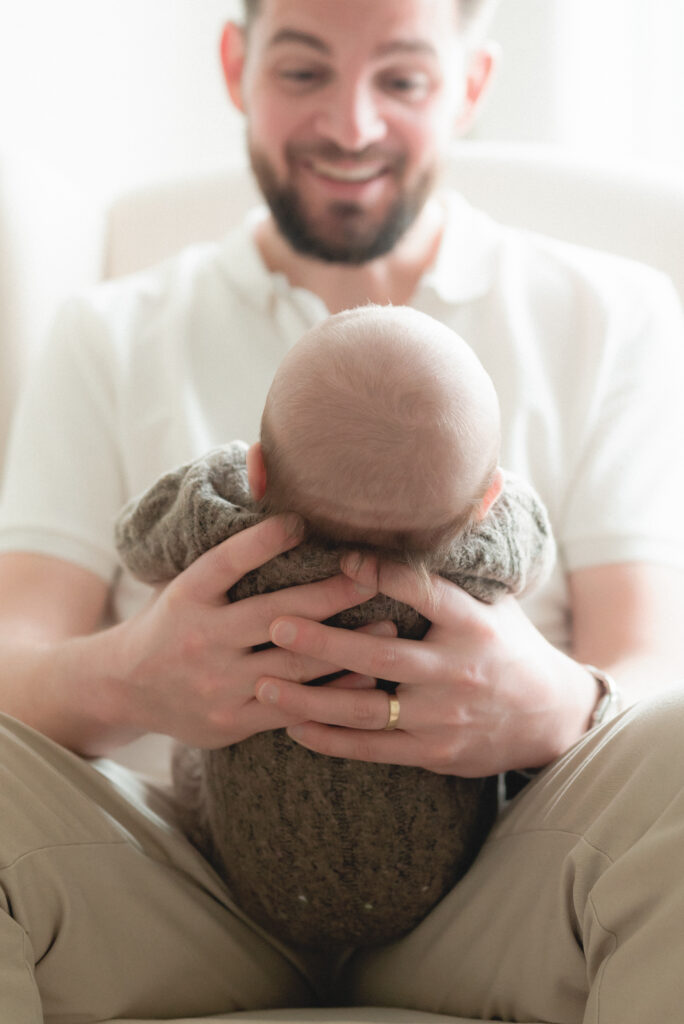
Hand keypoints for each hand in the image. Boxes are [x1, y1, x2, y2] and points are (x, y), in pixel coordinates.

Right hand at [102, 516, 380, 747]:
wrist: (124, 688)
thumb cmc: (172, 623)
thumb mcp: (185, 585)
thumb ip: (228, 562)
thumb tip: (288, 516)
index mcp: (187, 597)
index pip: (226, 562)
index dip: (262, 541)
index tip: (301, 522)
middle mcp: (201, 640)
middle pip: (275, 614)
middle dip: (331, 595)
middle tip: (373, 577)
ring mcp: (217, 685)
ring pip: (292, 665)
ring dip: (345, 646)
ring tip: (388, 627)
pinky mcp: (232, 721)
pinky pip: (292, 707)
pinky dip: (331, 692)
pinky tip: (364, 676)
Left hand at [256, 553, 597, 775]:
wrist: (553, 719)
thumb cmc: (510, 648)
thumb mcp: (496, 603)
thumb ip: (454, 572)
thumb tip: (446, 503)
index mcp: (475, 625)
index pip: (427, 594)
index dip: (385, 574)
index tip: (342, 555)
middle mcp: (459, 671)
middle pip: (383, 656)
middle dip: (325, 641)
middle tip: (275, 624)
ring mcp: (445, 717)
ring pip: (368, 709)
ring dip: (312, 697)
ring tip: (265, 681)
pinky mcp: (435, 753)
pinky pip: (374, 748)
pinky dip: (332, 739)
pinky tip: (294, 725)